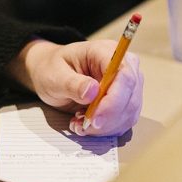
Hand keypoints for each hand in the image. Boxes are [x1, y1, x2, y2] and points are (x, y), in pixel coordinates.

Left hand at [5, 38, 142, 136]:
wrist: (51, 73)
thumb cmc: (52, 69)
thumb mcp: (54, 76)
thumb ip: (72, 83)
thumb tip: (92, 91)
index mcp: (105, 51)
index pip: (124, 75)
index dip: (114, 100)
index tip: (95, 119)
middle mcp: (123, 65)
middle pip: (130, 96)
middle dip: (108, 118)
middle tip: (84, 125)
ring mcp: (127, 84)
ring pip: (129, 112)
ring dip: (105, 126)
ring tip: (79, 124)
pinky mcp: (126, 101)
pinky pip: (124, 121)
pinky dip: (105, 129)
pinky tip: (86, 124)